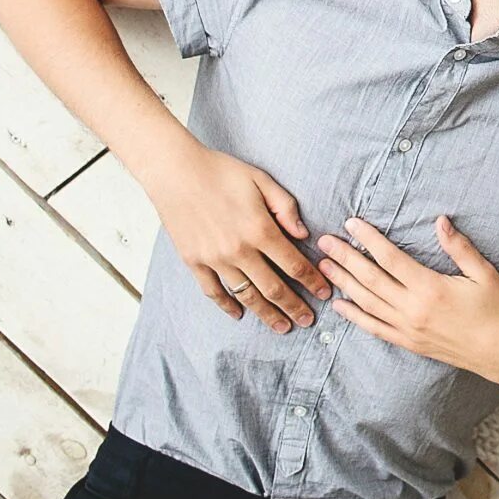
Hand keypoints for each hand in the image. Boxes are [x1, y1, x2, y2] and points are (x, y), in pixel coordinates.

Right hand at [144, 142, 331, 332]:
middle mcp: (239, 250)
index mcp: (260, 230)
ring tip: (282, 326)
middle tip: (307, 320)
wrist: (175, 172)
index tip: (324, 294)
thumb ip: (286, 208)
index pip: (294, 265)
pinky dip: (227, 306)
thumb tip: (304, 234)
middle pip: (274, 288)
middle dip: (294, 307)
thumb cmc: (221, 172)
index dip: (312, 282)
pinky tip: (239, 315)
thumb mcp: (262, 181)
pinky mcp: (194, 262)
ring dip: (266, 314)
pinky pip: (213, 291)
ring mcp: (215, 259)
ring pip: (246, 295)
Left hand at [317, 216, 498, 387]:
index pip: (390, 258)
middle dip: (345, 258)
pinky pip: (375, 328)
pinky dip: (355, 317)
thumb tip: (440, 221)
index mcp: (430, 288)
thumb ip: (459, 247)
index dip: (368, 240)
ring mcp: (408, 329)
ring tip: (325, 266)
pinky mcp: (410, 343)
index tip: (351, 224)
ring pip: (367, 303)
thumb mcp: (484, 273)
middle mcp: (413, 309)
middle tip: (324, 241)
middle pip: (371, 279)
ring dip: (343, 283)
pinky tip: (340, 305)